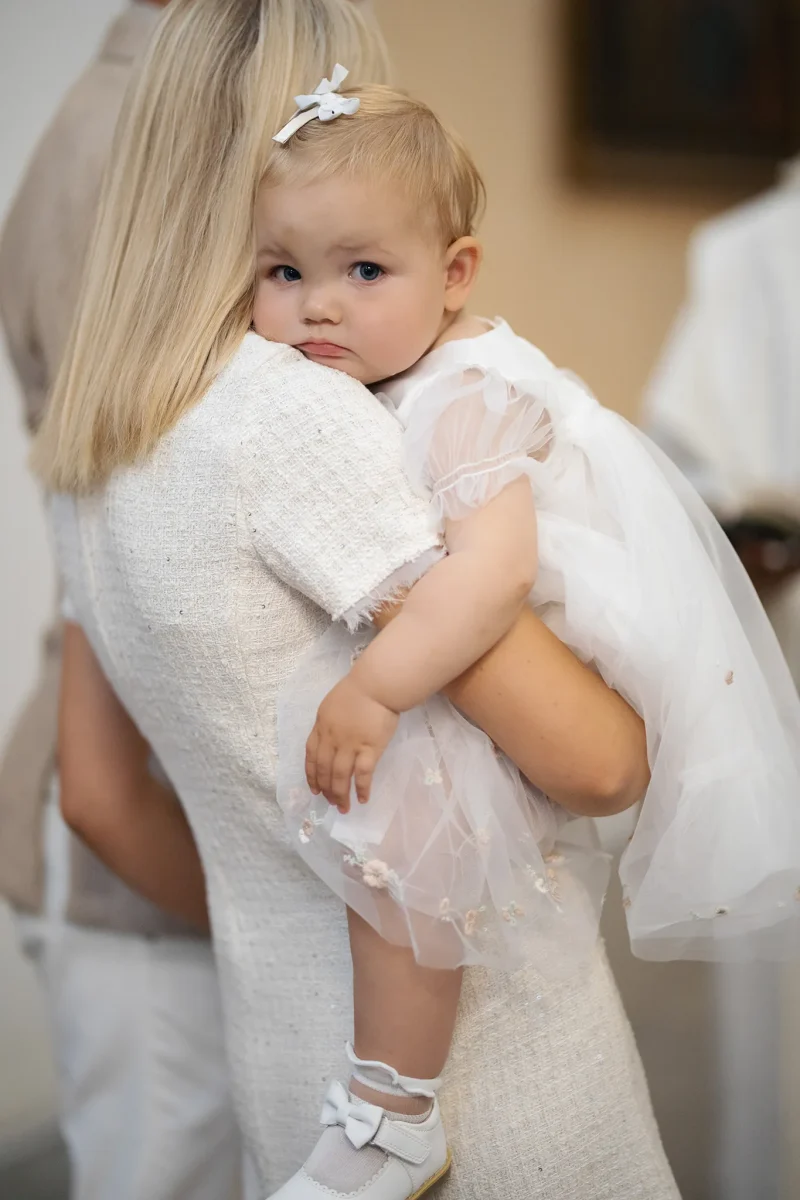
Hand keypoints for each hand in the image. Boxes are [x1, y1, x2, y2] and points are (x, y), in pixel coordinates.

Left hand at [305, 675, 398, 811]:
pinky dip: (362, 789)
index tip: (313, 789)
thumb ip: (328, 724)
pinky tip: (363, 799)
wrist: (377, 685)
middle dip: (325, 789)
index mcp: (321, 727)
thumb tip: (330, 742)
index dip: (311, 775)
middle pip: (324, 770)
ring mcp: (350, 745)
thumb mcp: (332, 705)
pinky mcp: (370, 749)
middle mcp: (332, 739)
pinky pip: (363, 774)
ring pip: (340, 776)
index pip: (311, 756)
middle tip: (329, 803)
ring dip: (340, 794)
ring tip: (343, 808)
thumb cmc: (358, 690)